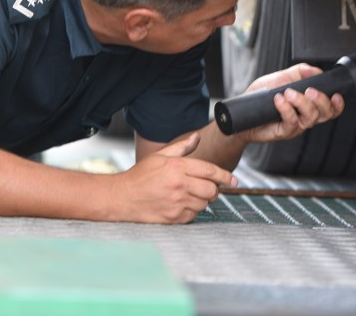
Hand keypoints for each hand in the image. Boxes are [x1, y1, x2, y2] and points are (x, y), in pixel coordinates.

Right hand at [111, 132, 236, 223]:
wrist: (122, 198)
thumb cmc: (140, 175)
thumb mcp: (160, 156)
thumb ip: (181, 148)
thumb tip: (197, 137)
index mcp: (177, 167)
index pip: (210, 171)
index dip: (225, 176)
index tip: (234, 180)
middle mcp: (179, 185)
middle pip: (211, 190)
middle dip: (213, 189)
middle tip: (207, 187)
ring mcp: (177, 203)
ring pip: (204, 204)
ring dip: (202, 200)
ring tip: (189, 195)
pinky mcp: (174, 218)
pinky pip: (193, 215)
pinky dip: (192, 211)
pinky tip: (180, 204)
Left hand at [242, 63, 344, 143]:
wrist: (243, 112)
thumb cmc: (261, 97)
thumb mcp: (281, 78)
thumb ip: (299, 72)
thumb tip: (316, 70)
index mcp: (308, 104)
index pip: (330, 108)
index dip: (338, 104)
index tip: (336, 94)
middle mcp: (305, 116)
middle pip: (326, 114)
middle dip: (321, 100)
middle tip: (309, 90)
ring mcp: (296, 125)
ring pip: (311, 117)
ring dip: (302, 102)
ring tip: (288, 93)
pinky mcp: (284, 131)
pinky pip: (292, 121)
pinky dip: (286, 109)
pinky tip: (278, 100)